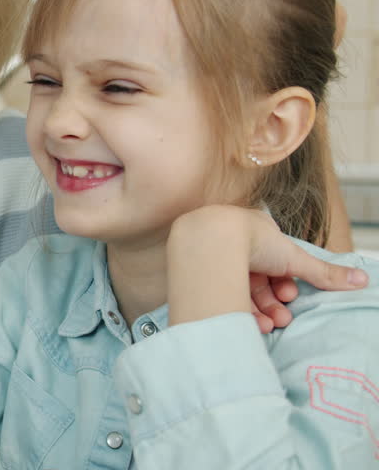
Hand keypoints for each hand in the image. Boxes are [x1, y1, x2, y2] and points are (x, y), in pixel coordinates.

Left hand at [167, 205, 367, 328]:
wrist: (207, 239)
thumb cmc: (251, 240)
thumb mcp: (293, 257)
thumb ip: (323, 272)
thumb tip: (361, 280)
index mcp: (253, 230)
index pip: (273, 262)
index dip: (284, 283)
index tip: (290, 298)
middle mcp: (230, 241)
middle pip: (256, 278)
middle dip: (272, 302)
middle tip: (281, 318)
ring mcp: (210, 254)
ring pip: (238, 287)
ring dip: (257, 310)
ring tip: (266, 325)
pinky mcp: (194, 270)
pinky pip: (219, 291)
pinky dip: (236, 307)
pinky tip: (247, 323)